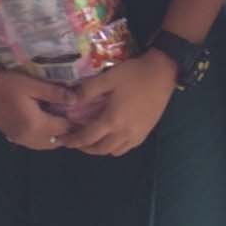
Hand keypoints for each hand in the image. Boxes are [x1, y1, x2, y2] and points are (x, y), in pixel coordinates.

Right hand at [0, 70, 71, 149]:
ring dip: (56, 136)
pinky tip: (46, 124)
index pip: (64, 128)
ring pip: (47, 145)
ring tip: (61, 119)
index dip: (74, 120)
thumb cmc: (8, 84)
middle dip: (67, 130)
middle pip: (57, 141)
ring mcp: (20, 140)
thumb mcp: (32, 84)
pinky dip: (45, 138)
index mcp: (36, 125)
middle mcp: (29, 137)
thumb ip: (54, 93)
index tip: (80, 110)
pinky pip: (36, 144)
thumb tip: (76, 100)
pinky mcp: (14, 138)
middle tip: (73, 114)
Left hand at [59, 50, 176, 156]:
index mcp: (113, 120)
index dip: (73, 140)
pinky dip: (114, 147)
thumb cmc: (134, 74)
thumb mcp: (108, 77)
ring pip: (113, 151)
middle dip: (84, 148)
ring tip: (92, 139)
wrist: (162, 73)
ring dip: (100, 149)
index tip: (63, 140)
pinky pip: (126, 148)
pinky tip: (111, 136)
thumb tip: (71, 101)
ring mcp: (136, 135)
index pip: (88, 137)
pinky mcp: (145, 133)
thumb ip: (88, 90)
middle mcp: (124, 133)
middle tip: (75, 140)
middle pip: (100, 149)